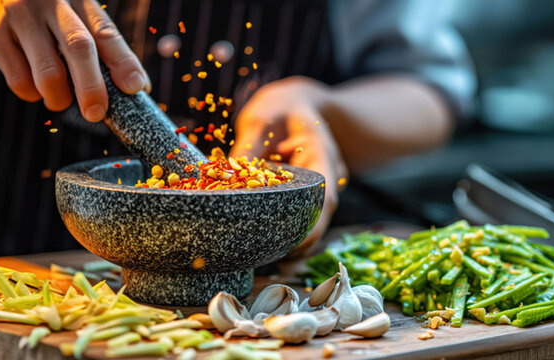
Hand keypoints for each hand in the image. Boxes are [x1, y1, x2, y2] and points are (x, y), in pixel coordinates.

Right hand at [0, 0, 149, 120]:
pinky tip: (32, 84)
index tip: (136, 87)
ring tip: (59, 99)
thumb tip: (138, 87)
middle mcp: (50, 1)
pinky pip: (20, 80)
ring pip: (48, 72)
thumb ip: (103, 46)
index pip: (106, 32)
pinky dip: (32, 93)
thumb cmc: (45, 16)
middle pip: (79, 47)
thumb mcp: (74, 18)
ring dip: (59, 98)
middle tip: (97, 113)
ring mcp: (19, 16)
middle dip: (92, 87)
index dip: (123, 62)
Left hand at [230, 77, 347, 256]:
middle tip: (264, 259)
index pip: (325, 198)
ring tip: (259, 256)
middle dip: (298, 243)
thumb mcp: (262, 119)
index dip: (312, 227)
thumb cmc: (282, 106)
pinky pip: (303, 219)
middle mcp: (328, 177)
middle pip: (321, 220)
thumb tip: (225, 175)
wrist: (299, 104)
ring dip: (292, 242)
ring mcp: (322, 189)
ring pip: (313, 225)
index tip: (291, 247)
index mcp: (322, 155)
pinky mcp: (309, 197)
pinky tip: (262, 242)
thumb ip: (248, 146)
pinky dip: (286, 231)